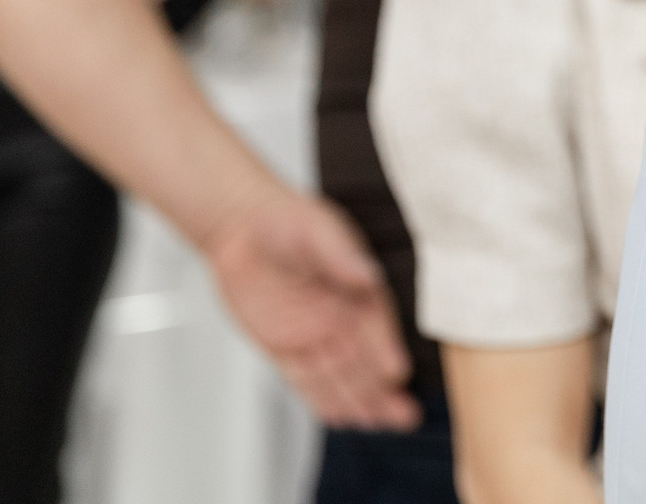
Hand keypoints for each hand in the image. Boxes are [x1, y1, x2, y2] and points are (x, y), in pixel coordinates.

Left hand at [205, 188, 418, 430]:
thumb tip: (368, 276)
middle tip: (404, 416)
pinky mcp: (285, 347)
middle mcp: (341, 316)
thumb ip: (341, 256)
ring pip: (339, 377)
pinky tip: (341, 418)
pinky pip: (304, 380)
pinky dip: (321, 400)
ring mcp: (314, 334)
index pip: (376, 325)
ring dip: (359, 401)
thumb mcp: (316, 230)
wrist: (241, 228)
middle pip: (364, 360)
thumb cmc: (286, 220)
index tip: (396, 373)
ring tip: (379, 425)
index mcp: (357, 288)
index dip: (386, 349)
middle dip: (383, 389)